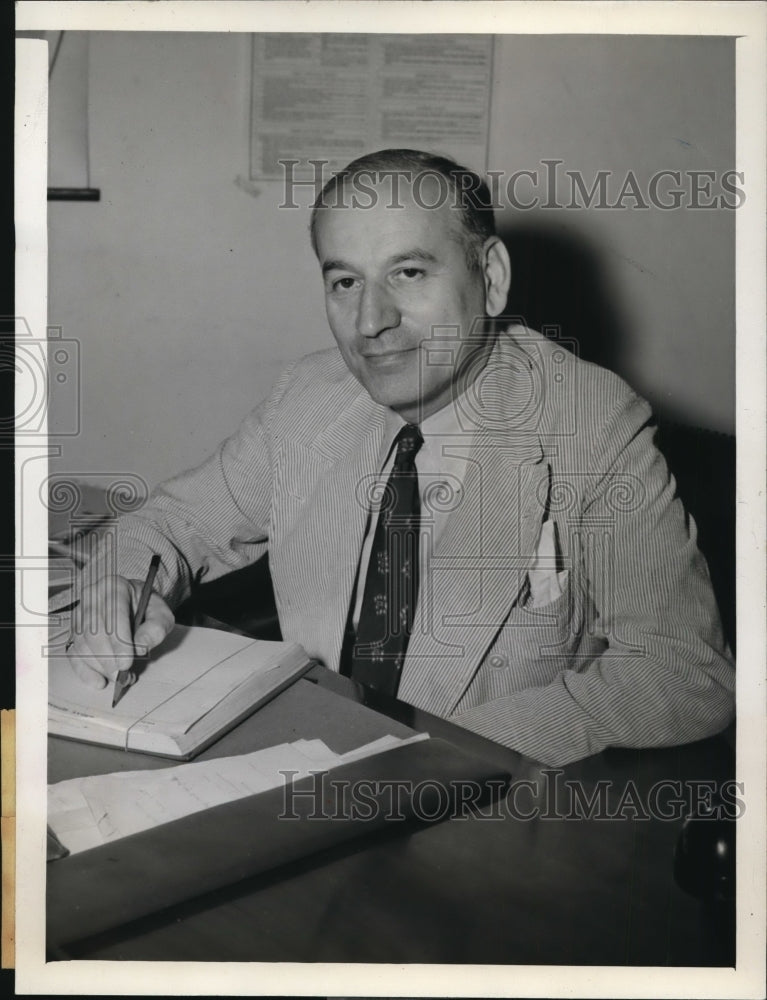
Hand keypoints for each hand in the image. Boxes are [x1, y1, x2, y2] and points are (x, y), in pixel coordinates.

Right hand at [65, 574, 174, 688]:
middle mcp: (92, 597)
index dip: (119, 642)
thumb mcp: (161, 614)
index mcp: (114, 586)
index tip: (127, 663)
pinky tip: (99, 681)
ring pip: (83, 645)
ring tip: (121, 678)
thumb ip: (156, 628)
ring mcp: (79, 614)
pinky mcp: (73, 631)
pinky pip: (74, 653)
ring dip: (101, 667)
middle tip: (125, 675)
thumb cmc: (147, 608)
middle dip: (110, 659)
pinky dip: (85, 671)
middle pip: (95, 632)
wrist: (134, 603)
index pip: (113, 615)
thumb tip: (141, 647)